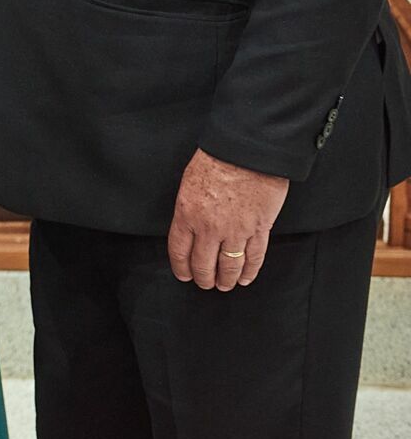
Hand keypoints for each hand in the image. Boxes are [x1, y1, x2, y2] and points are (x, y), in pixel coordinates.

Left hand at [166, 148, 288, 290]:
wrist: (246, 152)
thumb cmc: (216, 160)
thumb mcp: (188, 183)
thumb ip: (188, 209)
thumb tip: (190, 228)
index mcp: (187, 214)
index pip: (179, 251)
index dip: (182, 268)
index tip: (184, 276)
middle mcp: (209, 228)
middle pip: (204, 264)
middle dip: (204, 278)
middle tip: (205, 283)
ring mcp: (236, 231)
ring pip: (229, 266)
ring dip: (226, 279)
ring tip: (224, 285)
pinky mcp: (259, 229)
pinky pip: (254, 257)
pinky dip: (250, 271)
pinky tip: (245, 278)